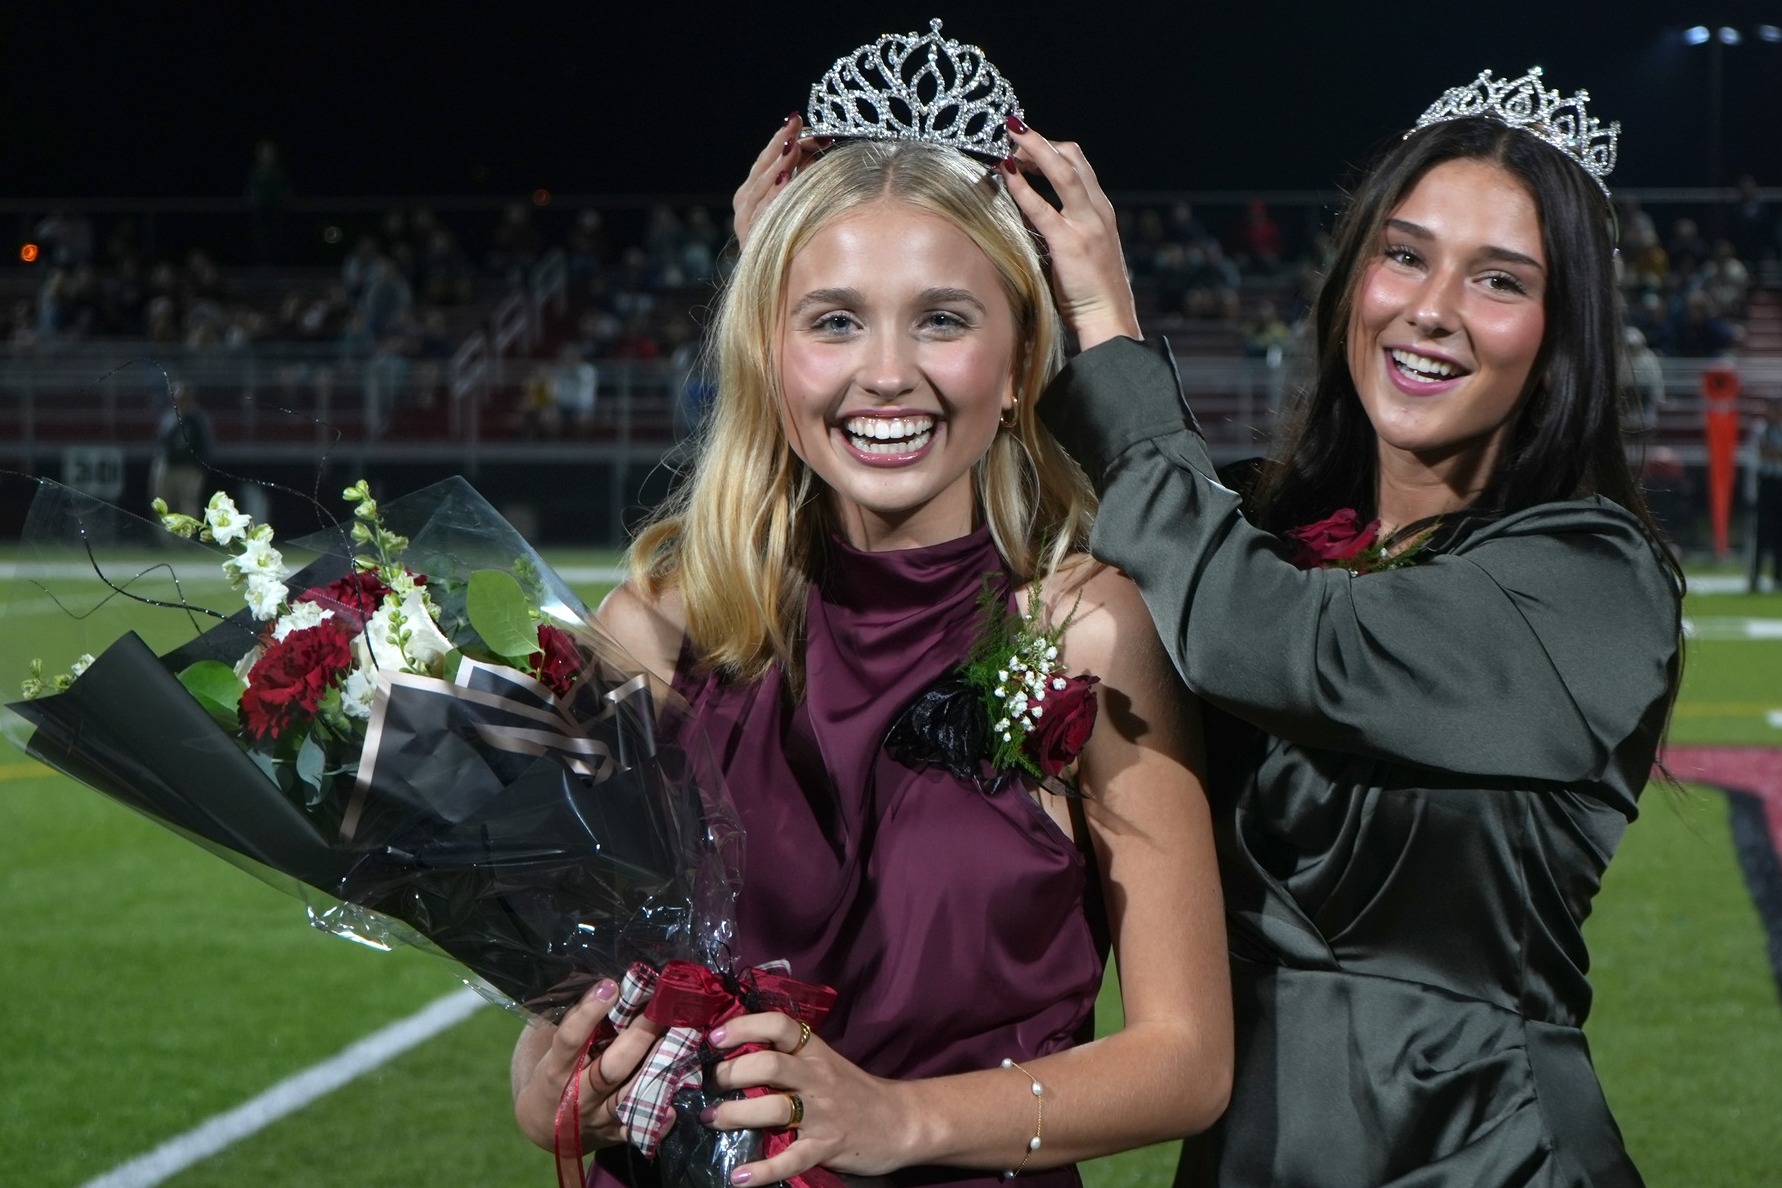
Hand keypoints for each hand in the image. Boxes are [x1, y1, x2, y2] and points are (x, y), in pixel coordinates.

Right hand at [511, 978, 667, 1151]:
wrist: (541, 1125)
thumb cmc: (551, 1071)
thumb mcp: (549, 1047)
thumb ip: (571, 1020)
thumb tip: (603, 979)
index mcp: (555, 1069)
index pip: (570, 1040)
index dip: (588, 1013)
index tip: (611, 985)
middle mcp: (577, 1096)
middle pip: (609, 1069)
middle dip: (639, 1037)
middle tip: (663, 1008)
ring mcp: (597, 1118)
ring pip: (629, 1096)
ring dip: (658, 1069)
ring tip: (684, 1040)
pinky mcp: (613, 1135)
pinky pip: (638, 1130)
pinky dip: (657, 1121)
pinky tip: (674, 1106)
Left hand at [703, 1011, 912, 1182]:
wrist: (902, 1121)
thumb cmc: (856, 1091)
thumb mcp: (825, 1063)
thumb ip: (790, 1057)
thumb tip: (736, 1054)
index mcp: (815, 1052)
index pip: (779, 1026)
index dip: (744, 1027)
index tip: (715, 1039)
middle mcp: (817, 1078)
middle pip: (770, 1065)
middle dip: (732, 1073)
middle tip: (711, 1084)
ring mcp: (823, 1113)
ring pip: (775, 1109)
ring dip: (736, 1114)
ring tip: (713, 1119)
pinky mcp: (827, 1147)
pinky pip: (791, 1159)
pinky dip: (763, 1170)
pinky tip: (739, 1177)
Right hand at [732, 114, 831, 249]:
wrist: (786, 299)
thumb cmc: (802, 250)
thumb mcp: (802, 206)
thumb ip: (805, 176)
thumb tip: (821, 143)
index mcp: (756, 198)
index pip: (768, 162)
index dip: (783, 141)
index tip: (801, 122)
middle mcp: (747, 210)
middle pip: (760, 172)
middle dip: (779, 147)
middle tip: (796, 127)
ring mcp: (747, 228)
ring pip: (756, 190)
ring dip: (774, 167)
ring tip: (791, 148)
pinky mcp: (751, 244)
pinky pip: (760, 216)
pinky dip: (771, 197)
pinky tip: (784, 182)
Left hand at [1001, 119, 1142, 349]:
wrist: (1110, 320)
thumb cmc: (1091, 294)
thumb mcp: (1080, 253)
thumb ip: (1062, 231)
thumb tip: (1029, 217)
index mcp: (1101, 213)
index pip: (1078, 166)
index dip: (1052, 149)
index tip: (1027, 143)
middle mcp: (1098, 211)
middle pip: (1073, 157)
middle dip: (1041, 141)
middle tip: (1013, 135)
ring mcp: (1087, 225)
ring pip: (1063, 170)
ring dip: (1034, 148)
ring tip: (1009, 137)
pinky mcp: (1070, 243)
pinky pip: (1042, 207)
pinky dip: (1022, 186)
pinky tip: (1006, 172)